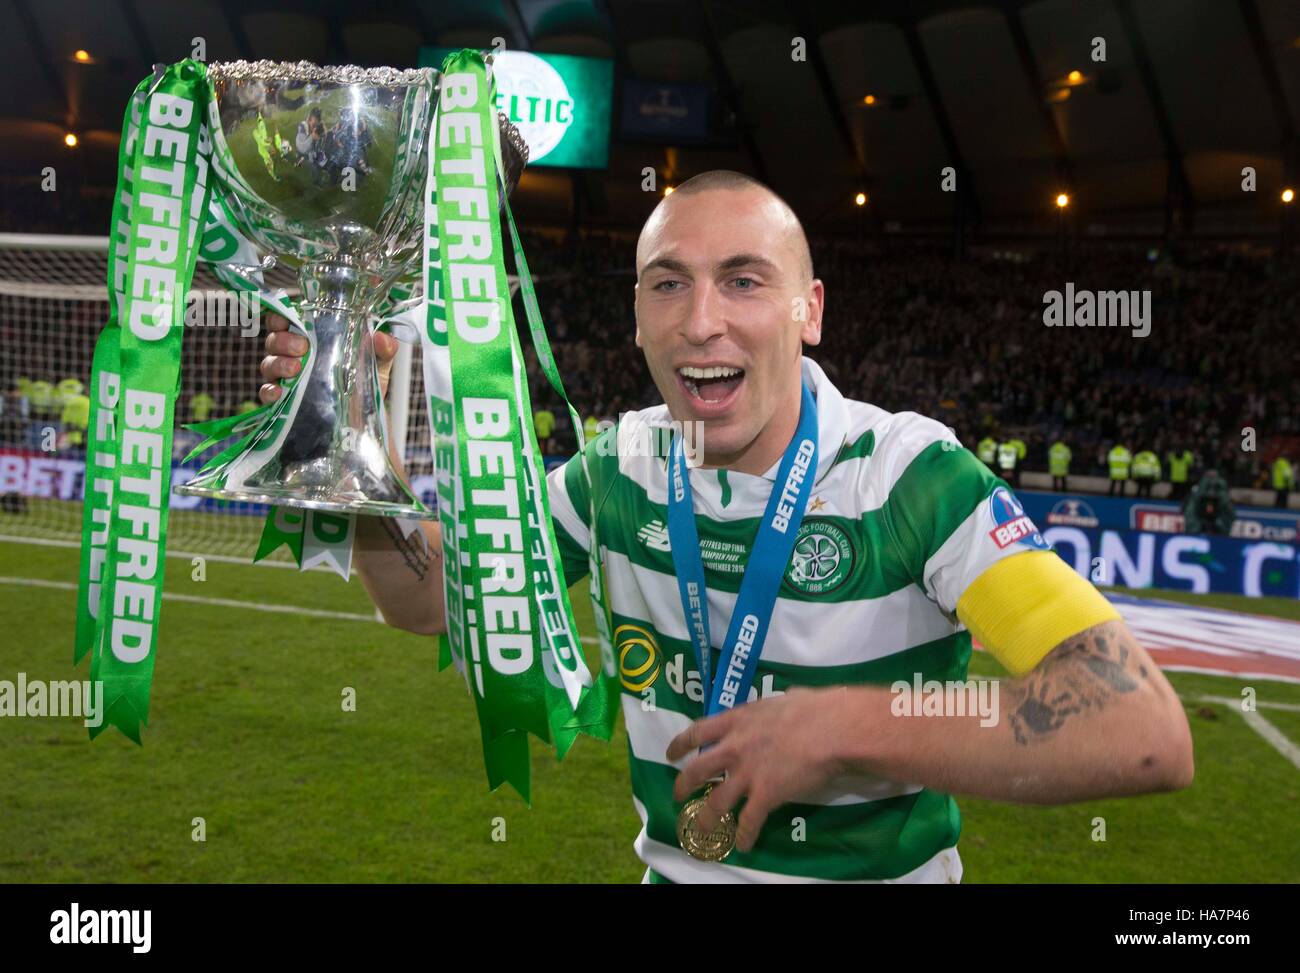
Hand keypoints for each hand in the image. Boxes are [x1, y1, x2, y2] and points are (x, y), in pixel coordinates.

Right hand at [258, 312, 398, 403]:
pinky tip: (279, 392)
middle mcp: (293, 354)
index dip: (280, 317)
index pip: (286, 320)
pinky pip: (267, 393)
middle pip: (274, 340)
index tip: (287, 319)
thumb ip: (384, 348)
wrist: (366, 416)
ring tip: (296, 369)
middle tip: (302, 347)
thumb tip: (381, 337)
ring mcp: (285, 377)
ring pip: (268, 364)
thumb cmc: (365, 380)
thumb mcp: (378, 362)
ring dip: (278, 363)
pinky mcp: (283, 400)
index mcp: (311, 338)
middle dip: (283, 340)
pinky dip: (269, 391)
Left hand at [665, 686, 854, 852]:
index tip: (671, 754)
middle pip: (697, 770)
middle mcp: (734, 747)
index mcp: (737, 721)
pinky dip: (744, 835)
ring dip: (706, 819)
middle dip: (683, 785)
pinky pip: (749, 820)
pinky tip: (743, 845)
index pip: (697, 732)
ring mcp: (747, 773)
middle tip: (678, 796)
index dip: (680, 744)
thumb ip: (770, 709)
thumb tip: (782, 706)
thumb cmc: (813, 708)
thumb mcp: (782, 700)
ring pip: (716, 802)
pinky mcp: (766, 795)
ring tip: (701, 830)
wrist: (832, 729)